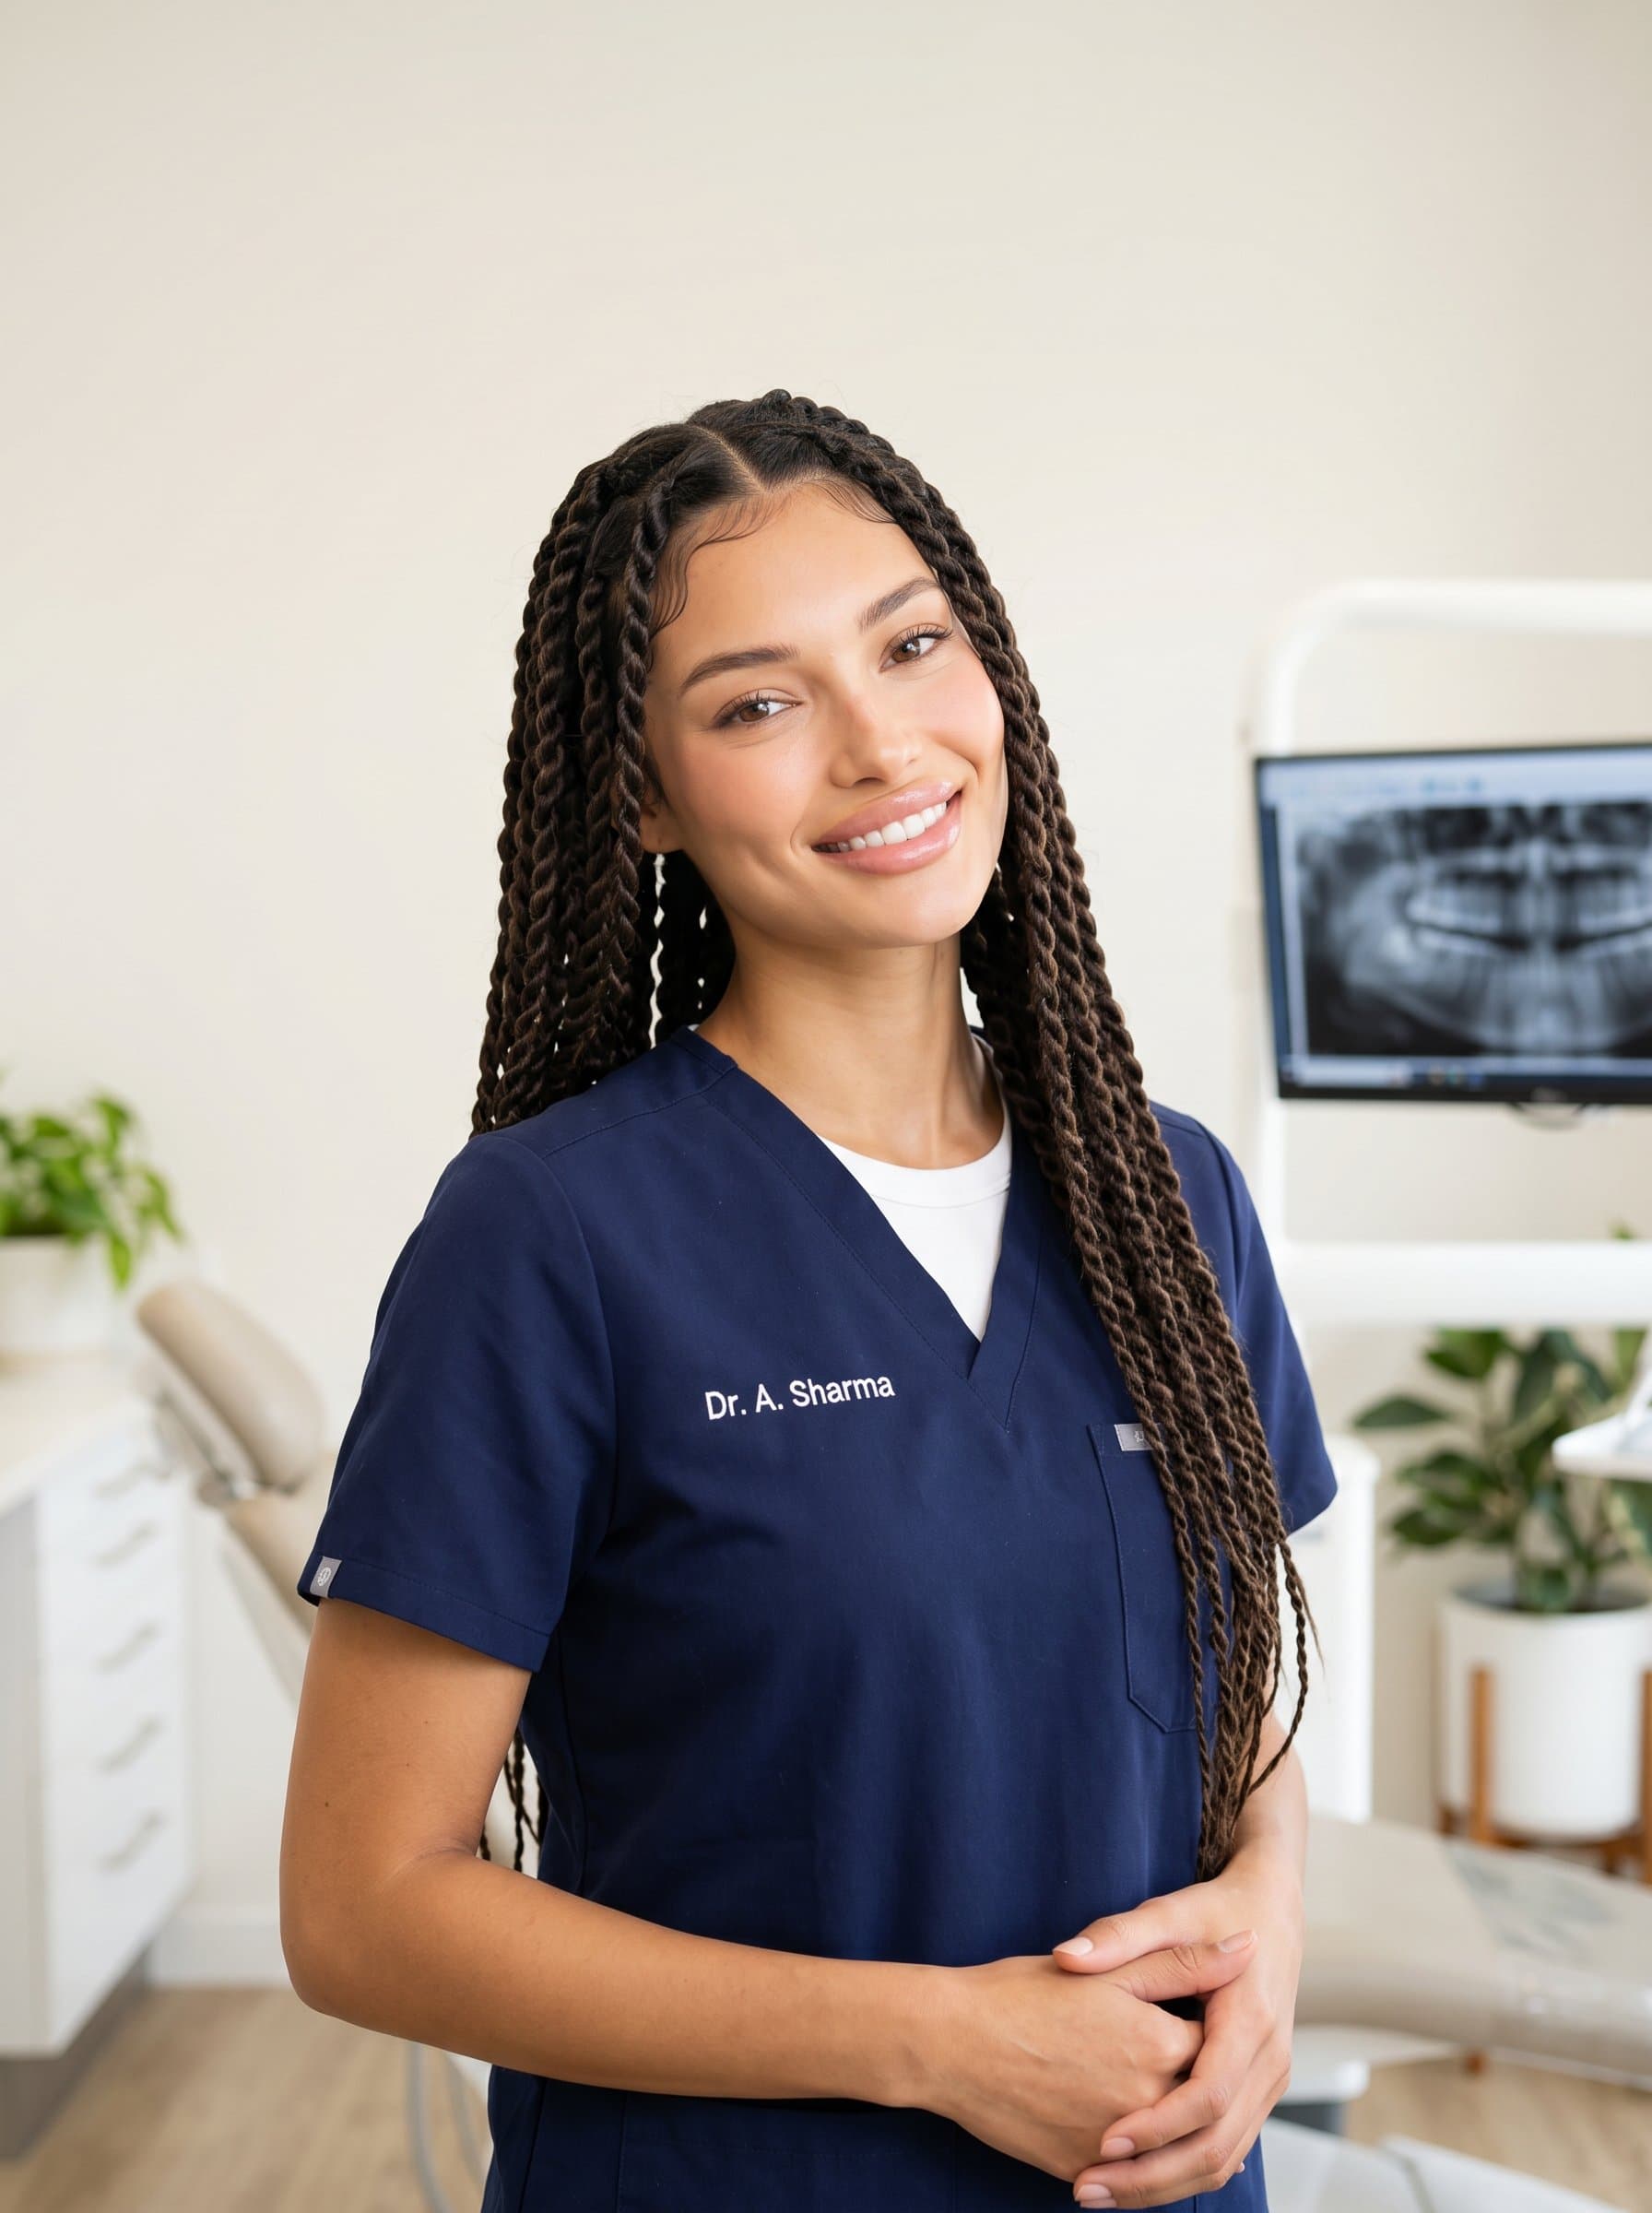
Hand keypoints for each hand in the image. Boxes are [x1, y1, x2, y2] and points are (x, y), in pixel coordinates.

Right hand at [920, 1930, 1259, 2185]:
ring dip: (1171, 2129)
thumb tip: (1249, 1946)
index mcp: (1160, 2047)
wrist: (950, 2042)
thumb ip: (1183, 1963)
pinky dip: (1133, 2156)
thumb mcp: (1108, 1968)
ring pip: (1165, 2144)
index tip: (1194, 2016)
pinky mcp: (1080, 2168)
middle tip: (1175, 2057)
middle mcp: (1148, 2102)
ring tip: (1156, 2100)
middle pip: (1196, 2100)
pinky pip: (1125, 2171)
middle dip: (1192, 2082)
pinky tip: (1120, 2129)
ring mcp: (1114, 2143)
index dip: (1209, 2031)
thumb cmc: (1022, 1994)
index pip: (1216, 2049)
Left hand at [1049, 1842, 1304, 2206]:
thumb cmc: (1215, 1911)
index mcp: (1248, 2020)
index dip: (1157, 2125)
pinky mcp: (1258, 2094)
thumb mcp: (1169, 1912)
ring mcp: (1269, 2084)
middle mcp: (1268, 2062)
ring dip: (1162, 2184)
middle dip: (1152, 2176)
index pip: (1208, 2096)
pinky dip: (1179, 2171)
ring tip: (1097, 2192)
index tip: (1103, 2140)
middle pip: (1216, 2146)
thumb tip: (1066, 1956)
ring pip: (1222, 2159)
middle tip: (1088, 2188)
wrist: (1272, 1913)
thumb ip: (1119, 1935)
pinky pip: (1224, 2149)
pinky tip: (1131, 2178)